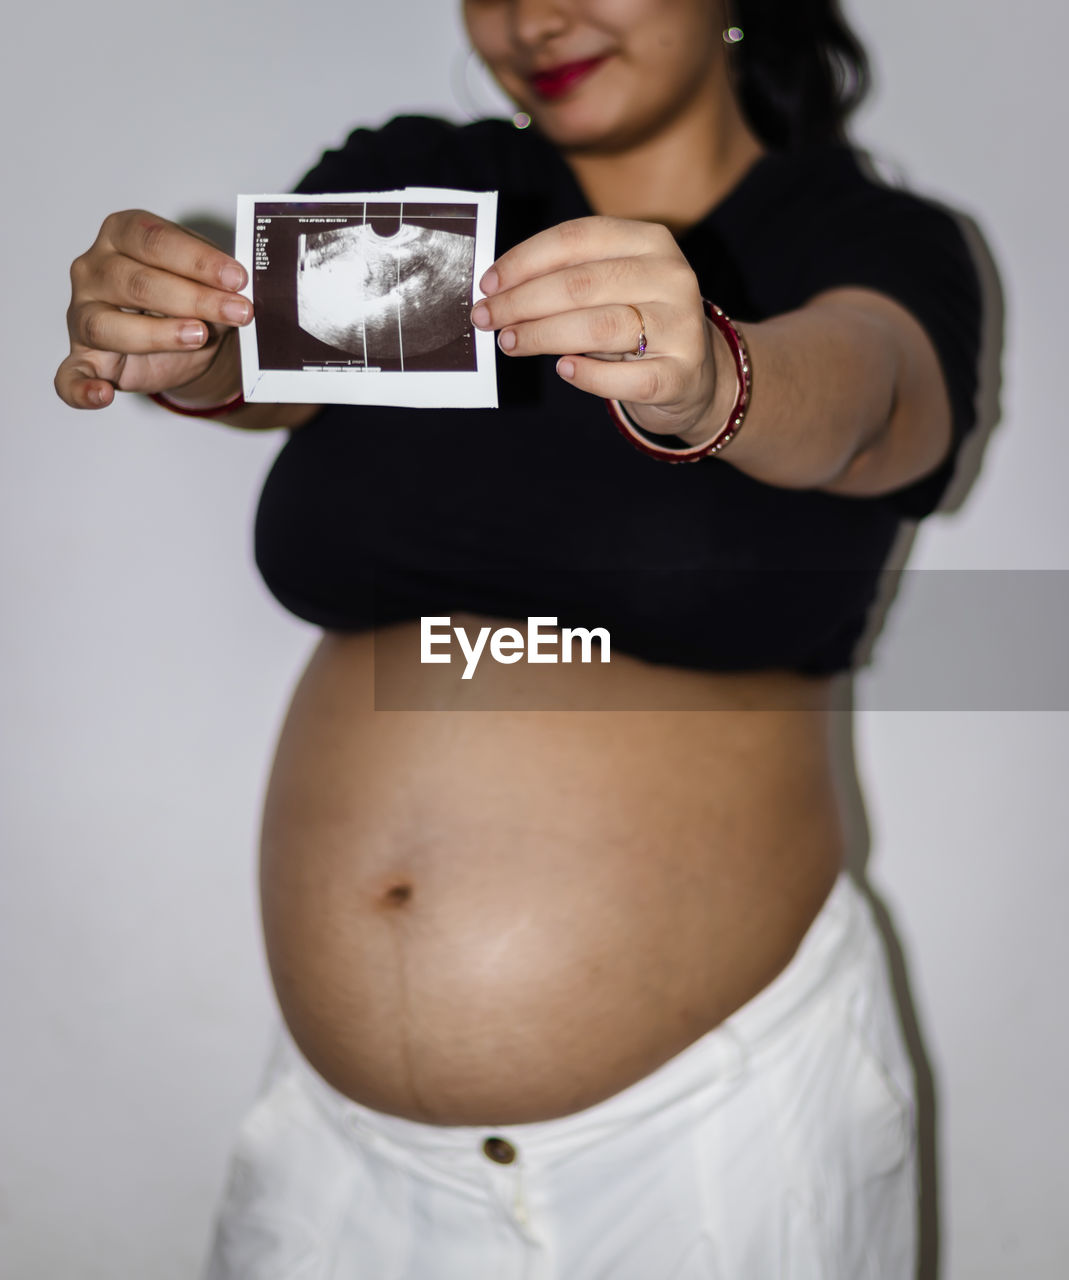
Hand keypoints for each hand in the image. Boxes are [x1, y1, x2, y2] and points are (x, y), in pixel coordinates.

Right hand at [54, 210, 252, 409]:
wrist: (185, 342)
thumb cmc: (188, 299)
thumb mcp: (206, 281)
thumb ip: (216, 280)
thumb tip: (243, 288)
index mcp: (121, 234)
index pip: (154, 240)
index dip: (198, 260)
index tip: (238, 279)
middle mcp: (93, 269)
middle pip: (135, 281)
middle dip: (193, 298)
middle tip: (238, 312)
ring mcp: (82, 314)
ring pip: (107, 325)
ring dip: (158, 334)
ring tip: (199, 336)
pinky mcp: (83, 357)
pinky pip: (71, 376)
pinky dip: (82, 389)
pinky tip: (103, 395)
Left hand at [470, 216, 719, 438]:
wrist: (697, 372)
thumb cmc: (637, 322)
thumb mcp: (611, 286)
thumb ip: (568, 278)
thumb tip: (497, 290)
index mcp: (649, 241)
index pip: (576, 238)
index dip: (524, 260)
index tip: (487, 284)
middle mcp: (671, 277)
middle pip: (581, 284)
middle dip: (522, 302)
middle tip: (486, 318)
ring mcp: (680, 326)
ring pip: (599, 327)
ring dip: (543, 336)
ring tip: (510, 343)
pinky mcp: (681, 373)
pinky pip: (627, 378)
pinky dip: (589, 376)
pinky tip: (563, 370)